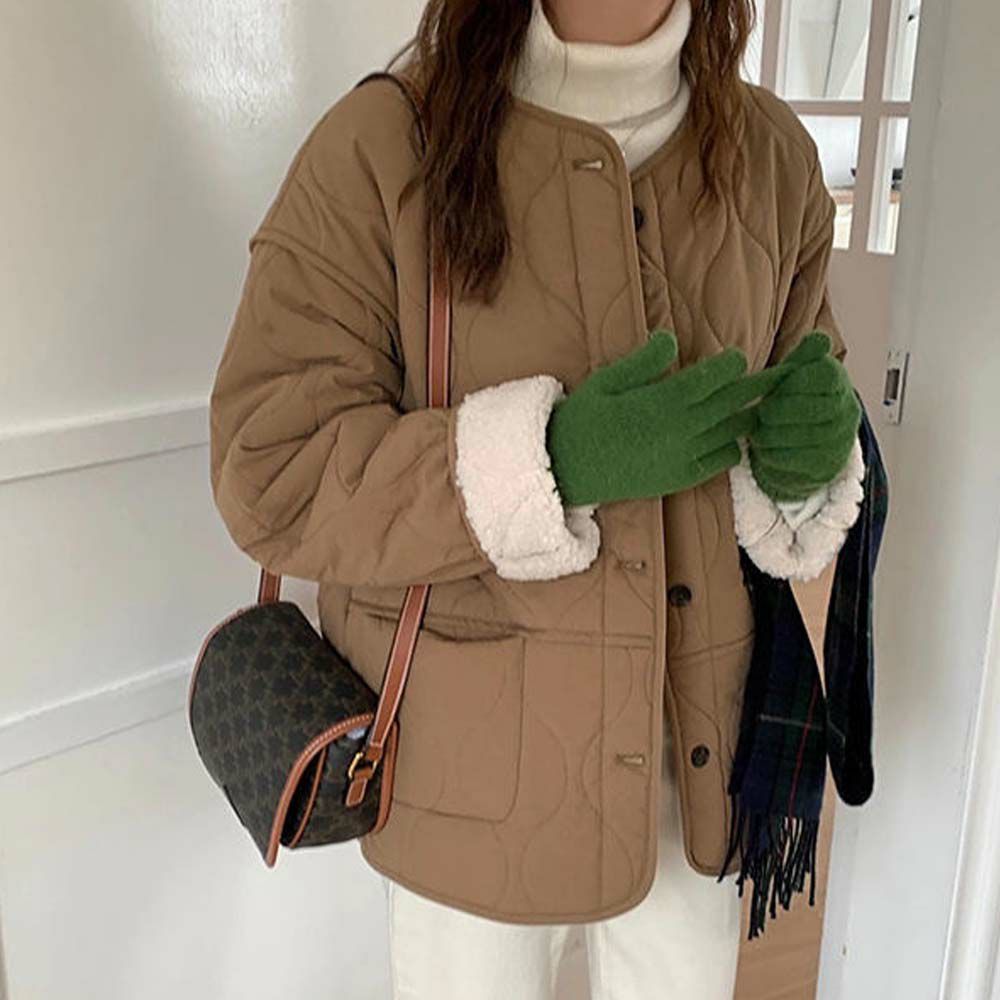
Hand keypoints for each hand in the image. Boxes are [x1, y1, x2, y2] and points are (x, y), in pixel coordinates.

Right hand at [546, 329, 789, 505]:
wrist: (566, 470)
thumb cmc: (583, 421)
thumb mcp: (606, 381)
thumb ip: (644, 361)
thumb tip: (671, 339)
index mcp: (663, 401)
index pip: (714, 378)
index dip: (732, 365)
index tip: (738, 358)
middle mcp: (681, 429)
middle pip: (733, 404)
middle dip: (756, 387)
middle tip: (778, 377)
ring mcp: (684, 456)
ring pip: (734, 432)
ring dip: (745, 416)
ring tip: (755, 405)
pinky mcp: (681, 479)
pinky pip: (722, 461)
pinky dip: (732, 446)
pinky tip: (728, 436)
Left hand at [748, 331, 861, 501]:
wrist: (806, 442)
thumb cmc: (796, 400)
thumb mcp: (798, 372)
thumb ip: (805, 355)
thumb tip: (820, 338)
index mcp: (839, 384)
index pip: (824, 376)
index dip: (795, 382)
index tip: (776, 389)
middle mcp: (846, 413)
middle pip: (809, 409)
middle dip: (777, 411)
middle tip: (763, 412)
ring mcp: (838, 443)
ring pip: (798, 437)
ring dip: (770, 434)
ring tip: (760, 430)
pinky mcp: (824, 469)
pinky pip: (792, 462)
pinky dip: (770, 455)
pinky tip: (765, 448)